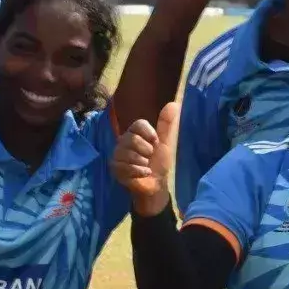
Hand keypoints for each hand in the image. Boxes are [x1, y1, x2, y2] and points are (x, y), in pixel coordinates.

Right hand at [114, 101, 178, 217]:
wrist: (155, 184)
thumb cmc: (159, 162)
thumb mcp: (166, 143)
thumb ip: (167, 125)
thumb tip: (174, 103)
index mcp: (135, 132)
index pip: (138, 124)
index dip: (150, 133)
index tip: (155, 142)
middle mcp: (123, 140)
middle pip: (133, 139)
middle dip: (147, 151)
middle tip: (150, 157)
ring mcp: (117, 154)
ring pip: (129, 154)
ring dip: (143, 163)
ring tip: (146, 166)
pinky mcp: (115, 167)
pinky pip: (126, 167)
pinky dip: (139, 172)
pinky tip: (143, 174)